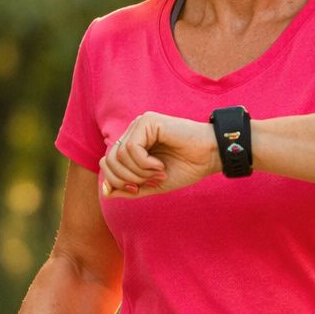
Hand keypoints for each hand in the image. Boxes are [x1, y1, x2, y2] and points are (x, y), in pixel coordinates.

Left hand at [100, 111, 218, 198]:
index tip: (138, 189)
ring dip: (140, 172)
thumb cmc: (185, 169)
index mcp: (132, 145)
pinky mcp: (148, 121)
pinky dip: (145, 164)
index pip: (108, 163)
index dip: (118, 182)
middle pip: (110, 159)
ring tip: (159, 172)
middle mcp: (133, 132)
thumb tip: (105, 192)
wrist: (209, 158)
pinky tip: (160, 165)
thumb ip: (129, 189)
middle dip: (127, 179)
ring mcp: (140, 125)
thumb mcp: (152, 185)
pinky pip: (132, 148)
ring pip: (120, 155)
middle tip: (151, 181)